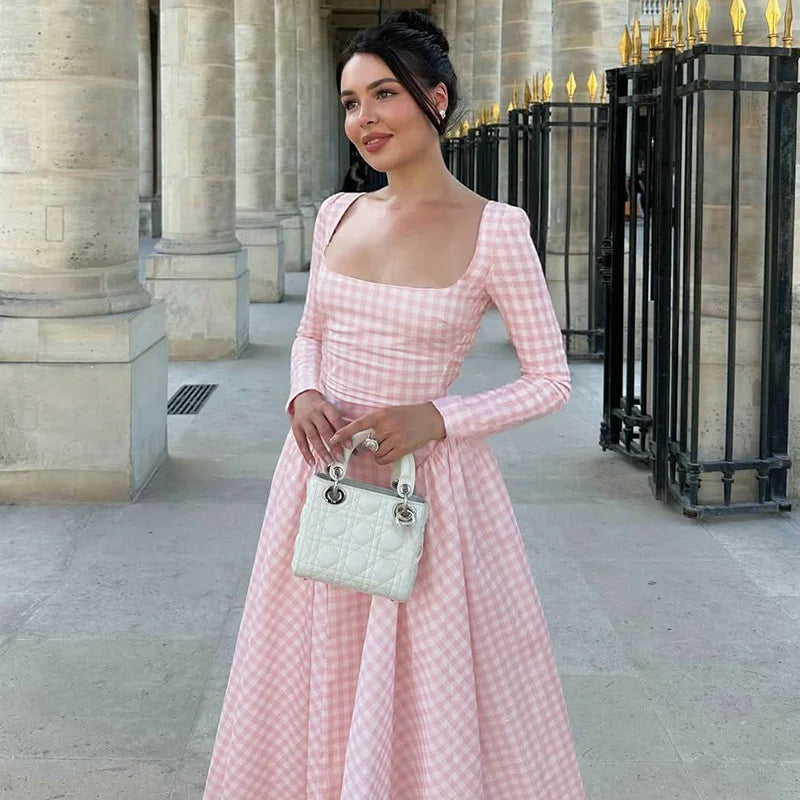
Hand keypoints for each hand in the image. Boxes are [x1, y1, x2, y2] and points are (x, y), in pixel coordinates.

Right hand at [288, 390, 347, 465]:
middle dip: (333, 446)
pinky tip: (312, 462)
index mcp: (326, 407)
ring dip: (322, 451)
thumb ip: (342, 425)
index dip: (343, 433)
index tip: (349, 446)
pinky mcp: (295, 427)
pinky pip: (300, 442)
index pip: (335, 420)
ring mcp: (304, 420)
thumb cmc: (321, 407)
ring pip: (313, 437)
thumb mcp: (331, 411)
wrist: (302, 397)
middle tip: (340, 458)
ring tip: (329, 461)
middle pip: (324, 430)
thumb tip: (354, 443)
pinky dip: (306, 453)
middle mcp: (314, 413)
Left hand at [330, 402, 445, 465]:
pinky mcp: (402, 449)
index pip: (358, 424)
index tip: (333, 438)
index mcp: (381, 414)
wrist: (429, 418)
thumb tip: (358, 434)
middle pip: (366, 443)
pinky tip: (392, 450)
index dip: (344, 432)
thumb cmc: (408, 415)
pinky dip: (384, 458)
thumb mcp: (389, 412)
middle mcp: (386, 426)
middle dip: (369, 444)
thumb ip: (374, 422)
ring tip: (390, 442)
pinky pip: (383, 459)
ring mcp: (394, 438)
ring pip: (375, 453)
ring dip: (378, 451)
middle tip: (377, 440)